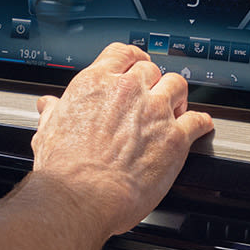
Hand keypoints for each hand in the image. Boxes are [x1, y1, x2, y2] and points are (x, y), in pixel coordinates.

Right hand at [26, 42, 213, 235]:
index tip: (135, 65)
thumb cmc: (64, 170)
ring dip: (177, 96)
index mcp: (95, 84)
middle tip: (152, 95)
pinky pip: (198, 121)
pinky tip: (200, 126)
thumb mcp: (47, 132)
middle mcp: (127, 91)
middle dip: (153, 81)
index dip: (132, 58)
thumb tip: (48, 106)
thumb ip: (53, 113)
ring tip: (175, 108)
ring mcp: (154, 111)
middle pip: (151, 69)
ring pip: (177, 85)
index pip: (122, 53)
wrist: (82, 196)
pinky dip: (201, 123)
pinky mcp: (174, 137)